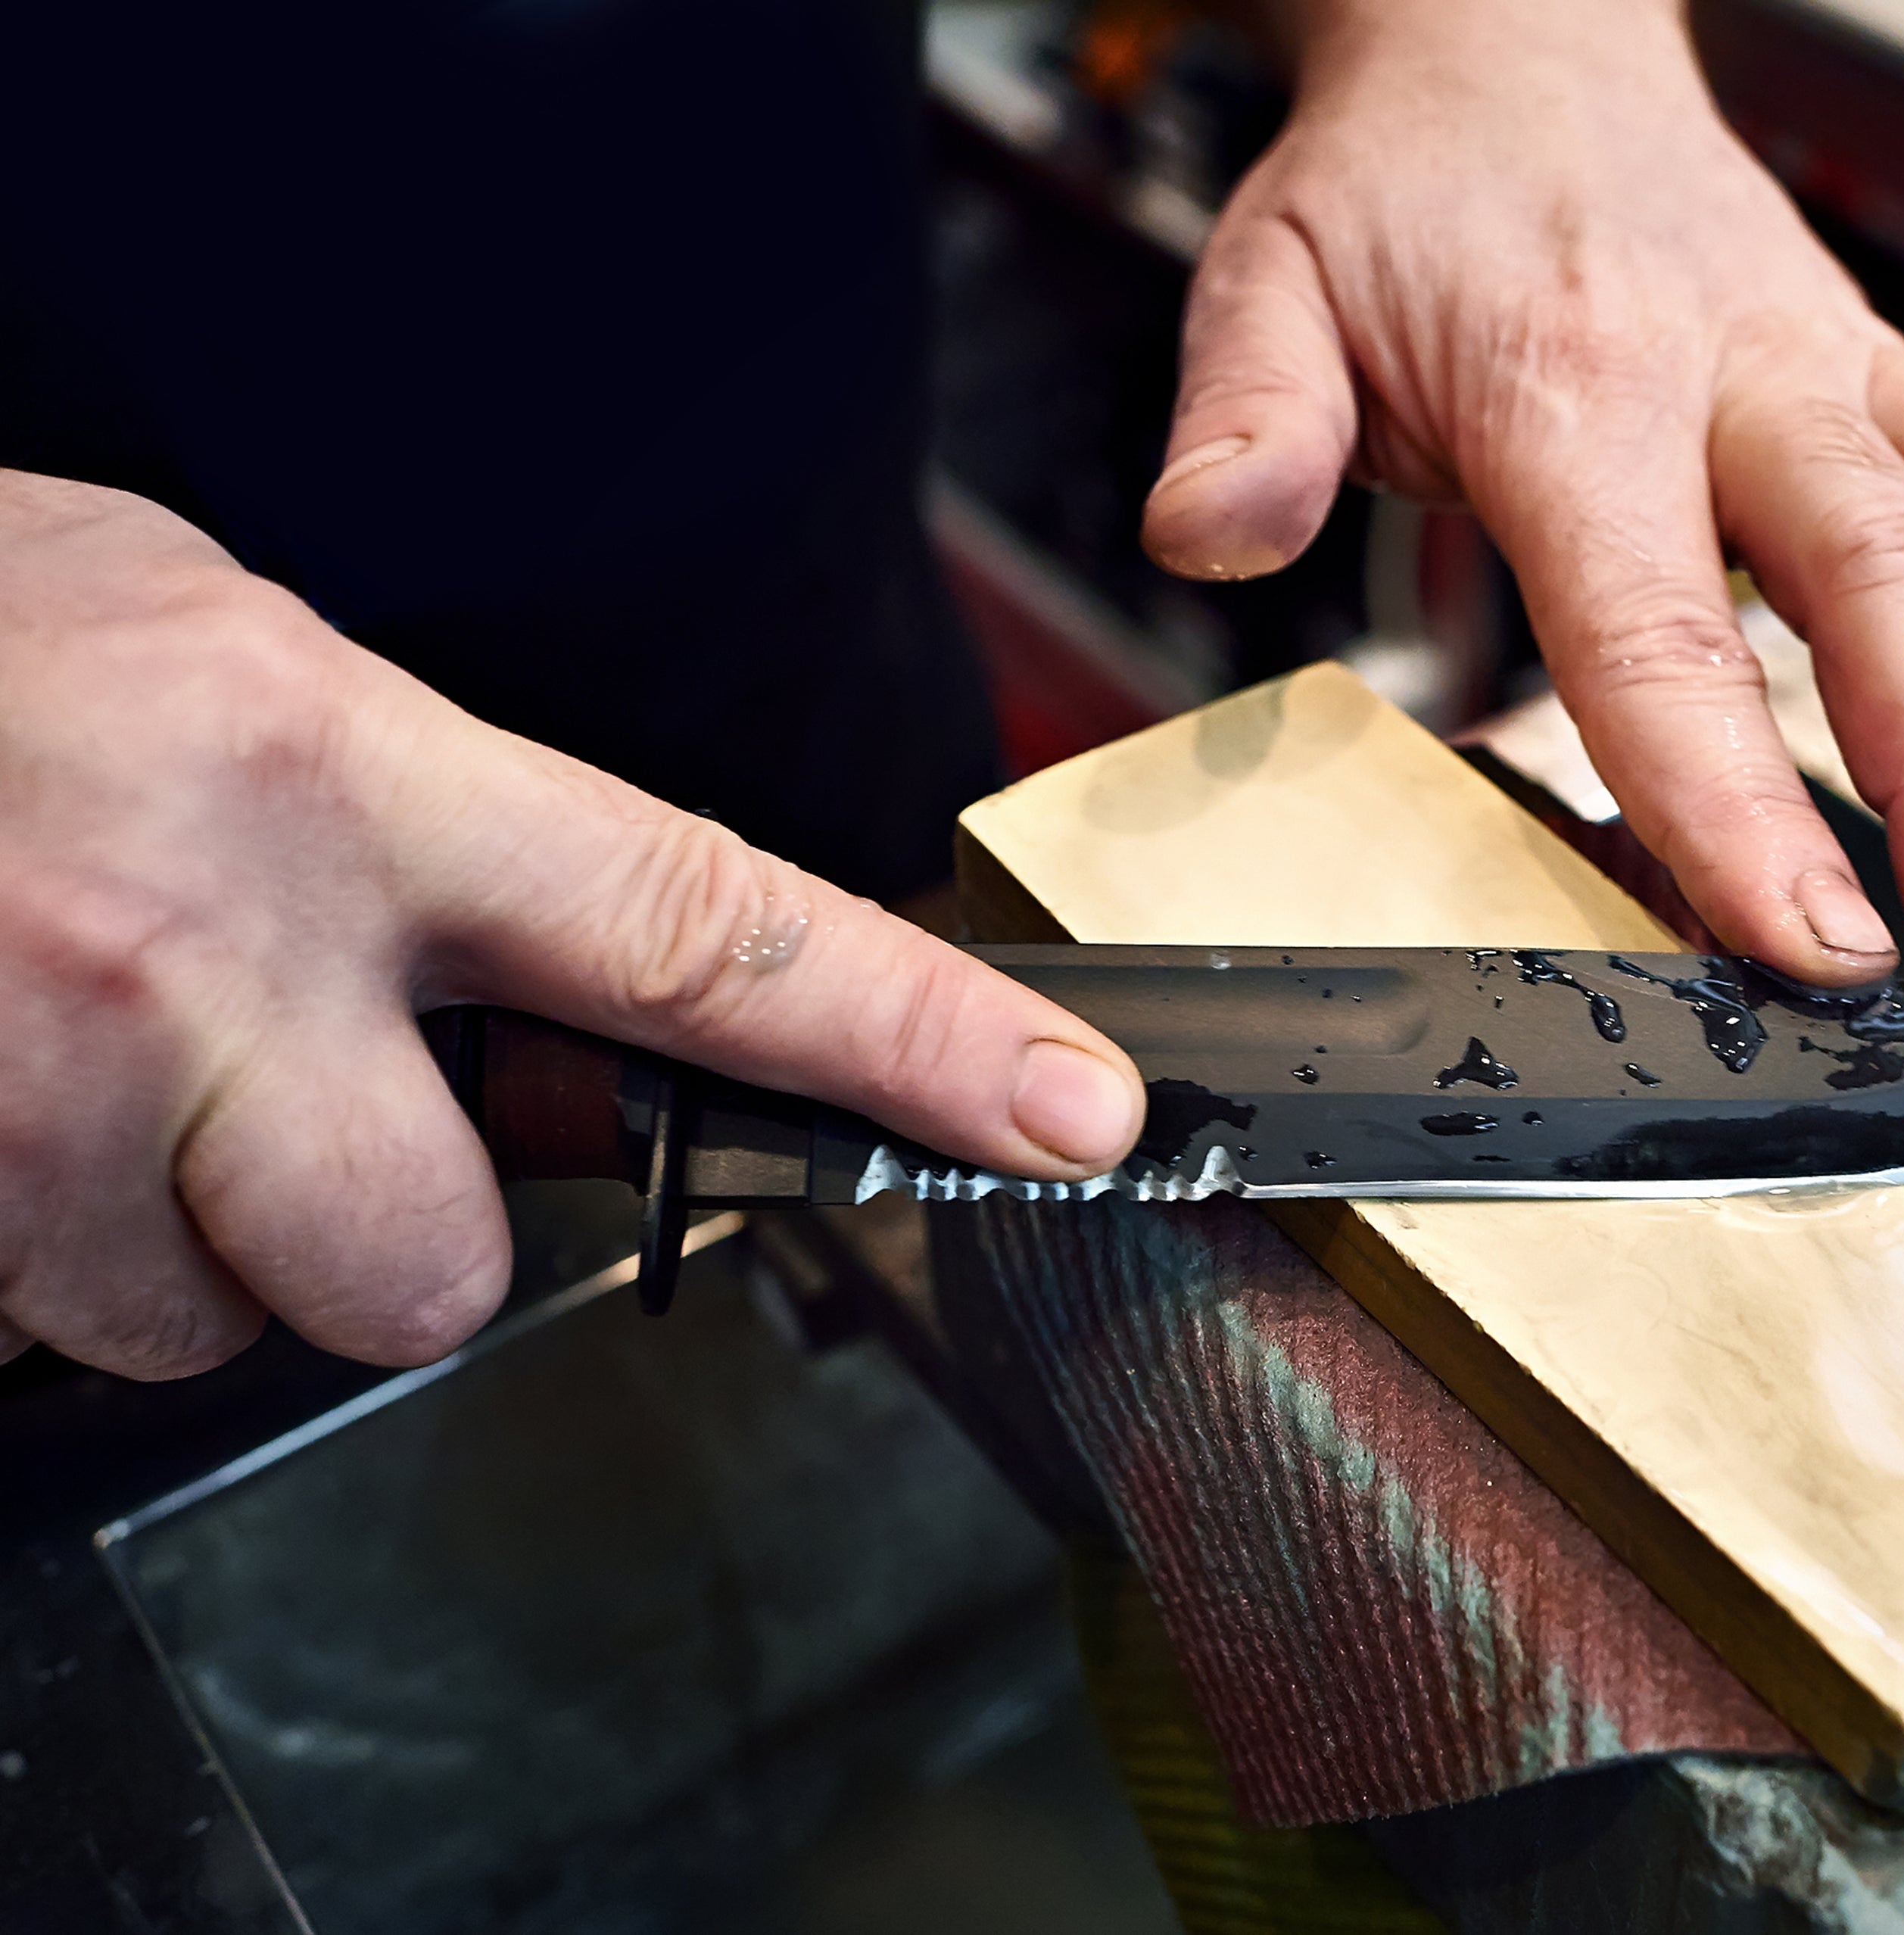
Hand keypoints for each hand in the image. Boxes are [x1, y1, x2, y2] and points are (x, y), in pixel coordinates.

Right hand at [0, 474, 1141, 1378]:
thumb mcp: (252, 677)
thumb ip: (438, 853)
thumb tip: (588, 1032)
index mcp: (342, 775)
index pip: (706, 929)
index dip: (911, 1041)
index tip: (1068, 1117)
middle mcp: (211, 944)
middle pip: (437, 1271)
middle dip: (378, 1233)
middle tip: (269, 1096)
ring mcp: (42, 1089)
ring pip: (217, 1320)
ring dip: (171, 1230)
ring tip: (73, 1049)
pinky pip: (61, 1322)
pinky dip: (45, 1239)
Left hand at [1141, 0, 1903, 1001]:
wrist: (1518, 41)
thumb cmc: (1401, 195)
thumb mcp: (1271, 287)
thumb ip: (1247, 421)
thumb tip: (1211, 537)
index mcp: (1578, 391)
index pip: (1663, 628)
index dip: (1738, 800)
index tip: (1808, 949)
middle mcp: (1746, 377)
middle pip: (1888, 584)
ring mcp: (1847, 372)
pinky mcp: (1902, 378)